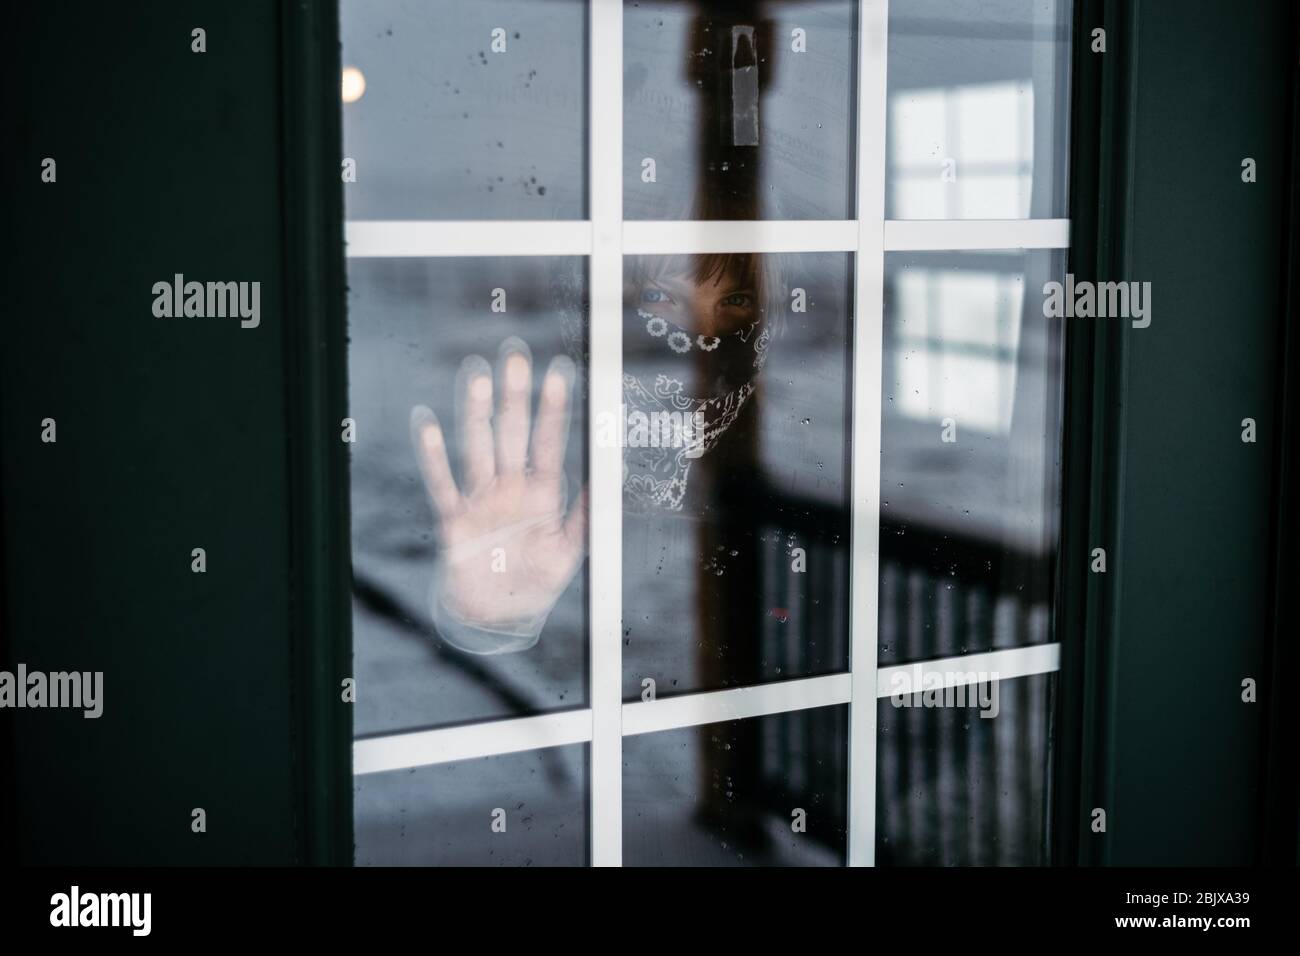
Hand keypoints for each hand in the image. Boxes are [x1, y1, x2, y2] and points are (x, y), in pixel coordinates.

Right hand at [410, 338, 585, 648]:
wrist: (496, 619)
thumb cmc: (535, 585)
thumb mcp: (568, 556)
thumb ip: (584, 520)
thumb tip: (606, 485)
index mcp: (543, 495)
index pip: (549, 443)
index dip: (553, 411)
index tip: (558, 374)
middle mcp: (511, 488)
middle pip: (512, 433)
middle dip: (515, 396)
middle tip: (516, 354)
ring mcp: (481, 500)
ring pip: (478, 447)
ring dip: (477, 413)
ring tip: (477, 376)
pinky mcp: (454, 520)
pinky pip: (442, 483)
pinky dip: (433, 455)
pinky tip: (426, 423)